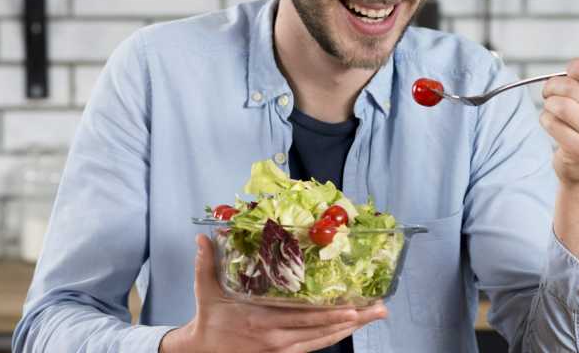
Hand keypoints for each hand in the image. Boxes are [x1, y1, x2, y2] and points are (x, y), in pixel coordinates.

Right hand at [159, 234, 387, 352]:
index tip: (353, 306)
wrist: (200, 351)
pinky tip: (351, 328)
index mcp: (261, 319)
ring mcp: (281, 348)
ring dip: (351, 329)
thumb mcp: (206, 291)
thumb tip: (202, 236)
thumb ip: (206, 263)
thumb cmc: (209, 319)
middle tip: (379, 309)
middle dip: (353, 319)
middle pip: (321, 329)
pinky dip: (334, 337)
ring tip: (375, 316)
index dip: (329, 314)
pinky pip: (314, 347)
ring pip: (322, 340)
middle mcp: (276, 336)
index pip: (301, 317)